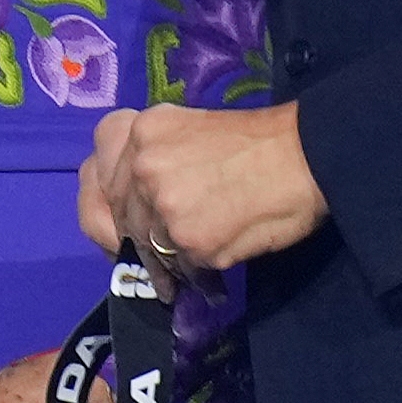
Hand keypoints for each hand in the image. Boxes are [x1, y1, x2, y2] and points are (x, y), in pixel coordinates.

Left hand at [79, 102, 326, 271]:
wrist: (309, 156)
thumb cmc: (254, 142)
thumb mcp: (182, 131)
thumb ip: (147, 159)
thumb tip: (130, 206)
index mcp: (138, 131)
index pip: (92, 177)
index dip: (102, 204)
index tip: (117, 221)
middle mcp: (140, 165)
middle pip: (115, 217)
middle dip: (134, 237)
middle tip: (156, 250)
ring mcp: (162, 205)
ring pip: (145, 246)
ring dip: (163, 261)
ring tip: (184, 265)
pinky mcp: (190, 240)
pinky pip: (180, 266)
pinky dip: (194, 271)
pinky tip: (210, 267)